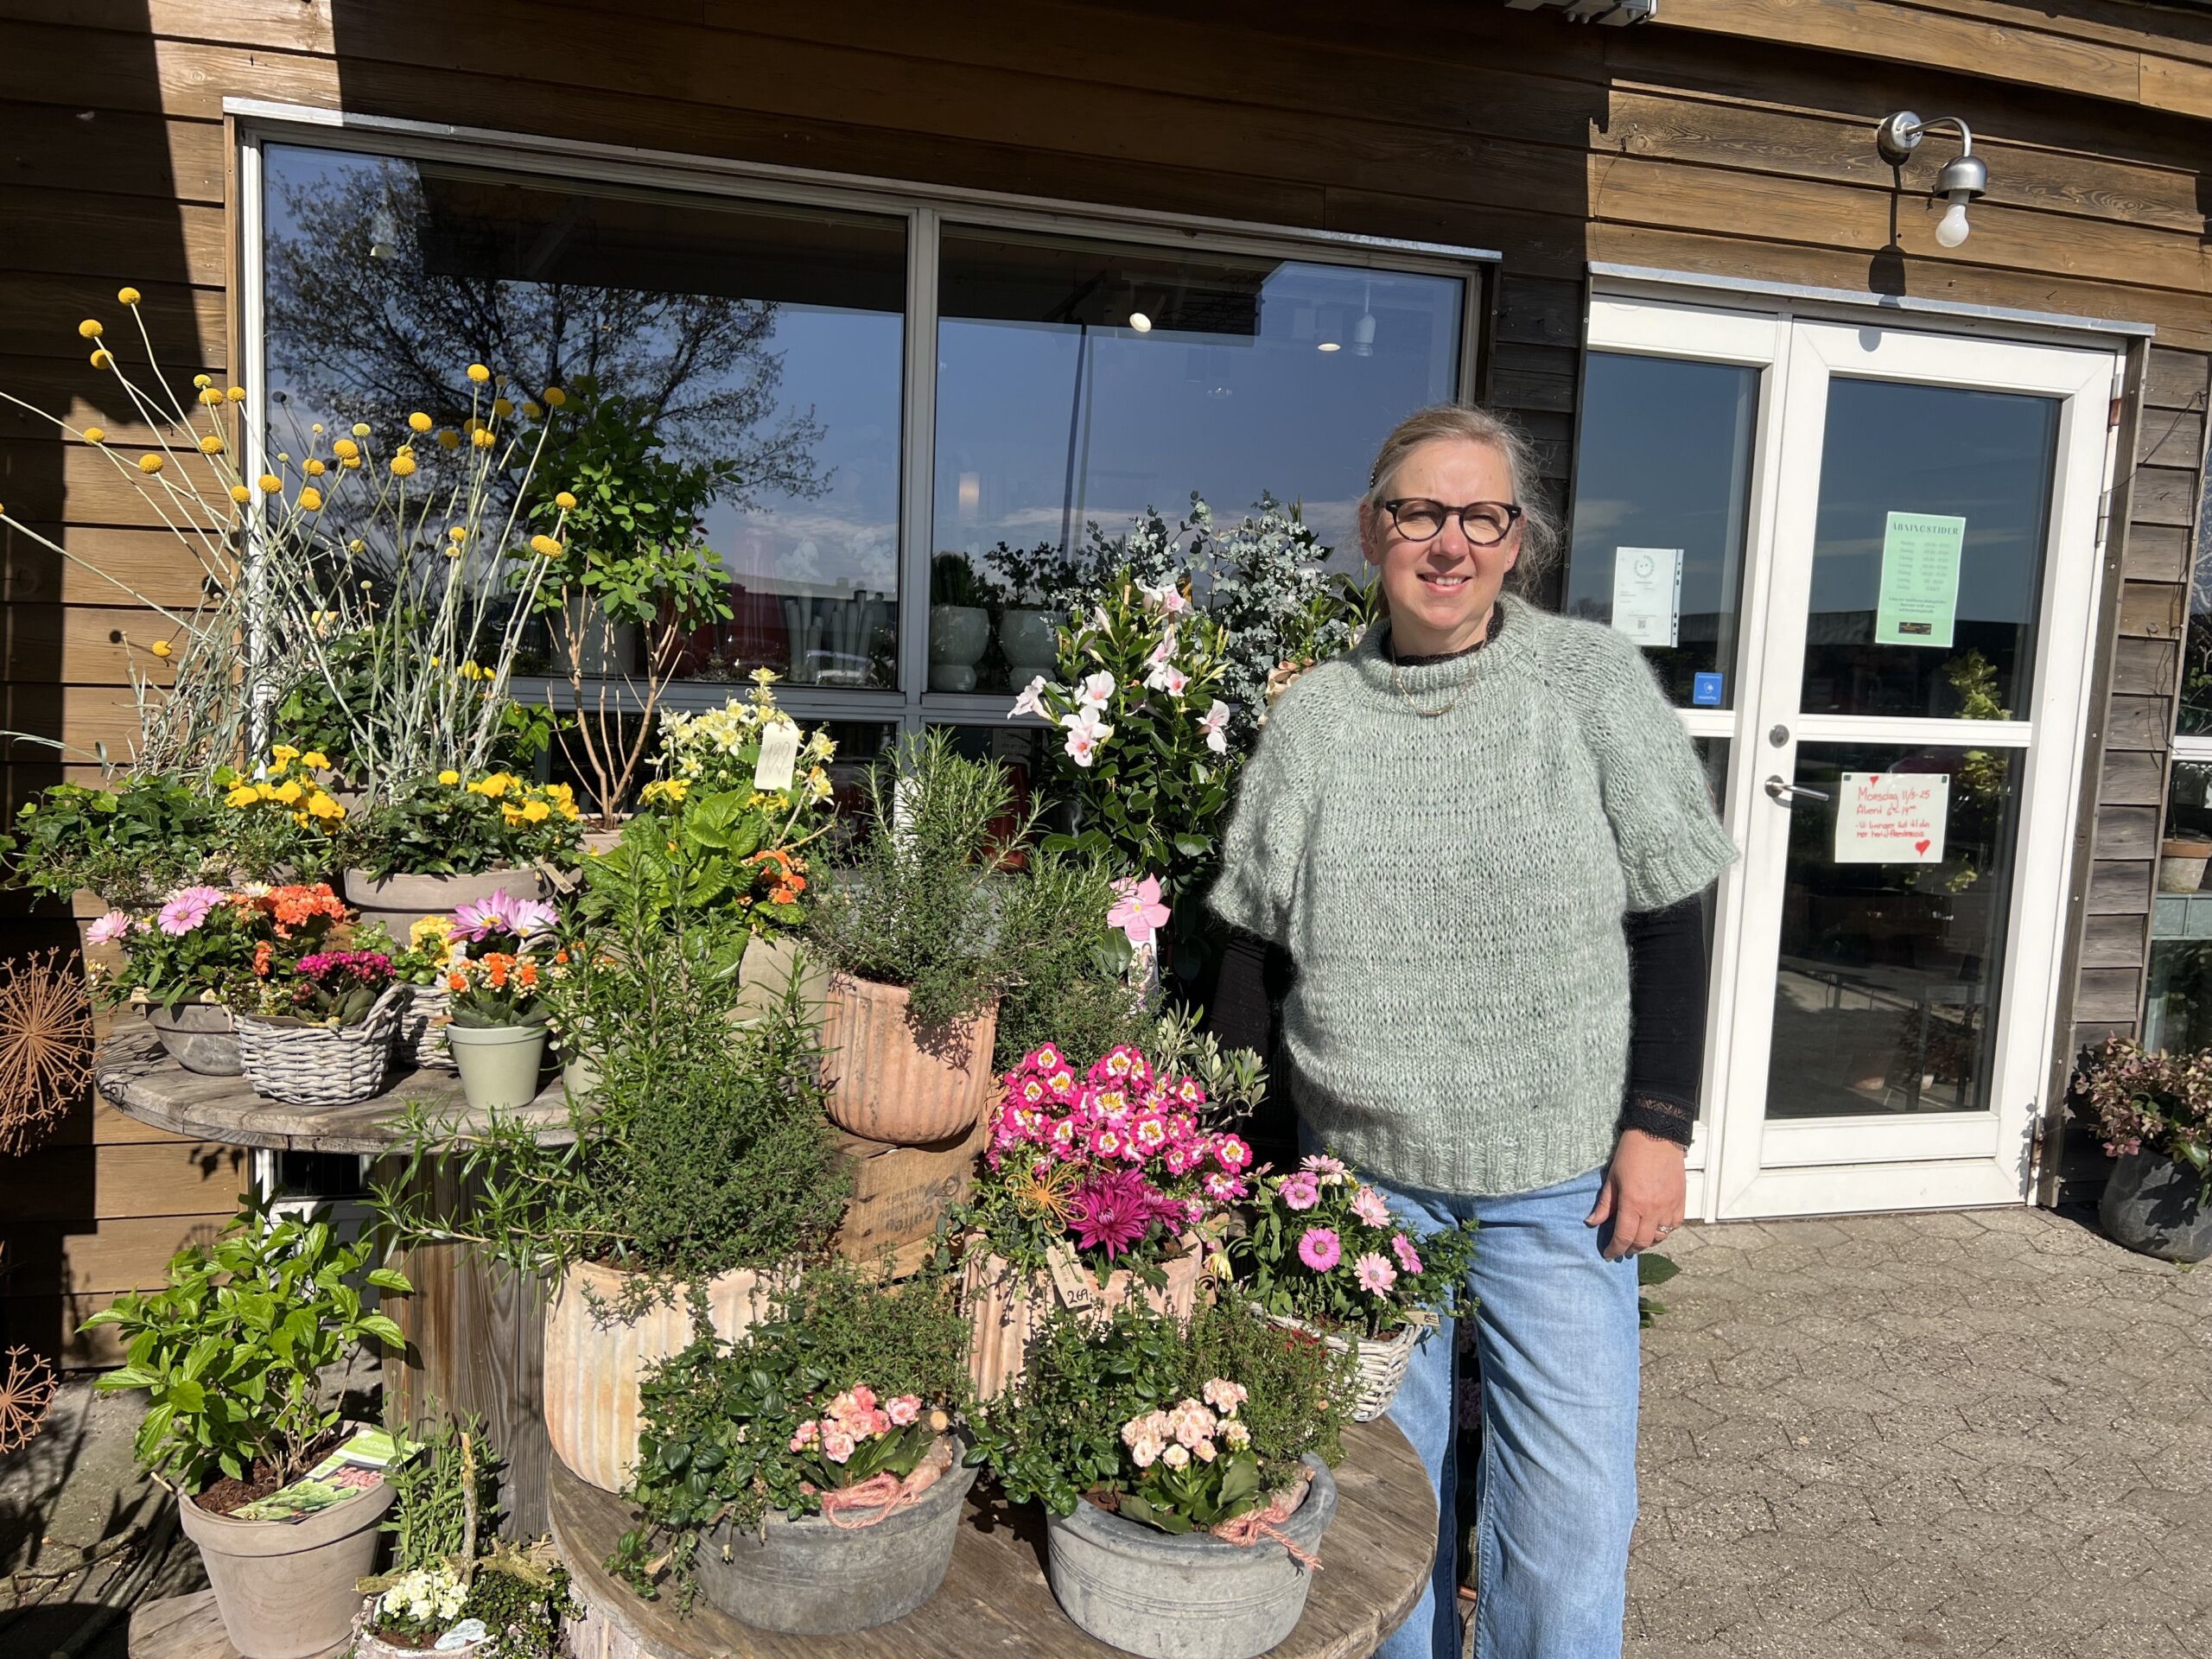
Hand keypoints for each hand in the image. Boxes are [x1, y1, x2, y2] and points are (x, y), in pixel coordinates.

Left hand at [1585, 1129, 1685, 1260]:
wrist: (1657, 1136)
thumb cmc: (1632, 1153)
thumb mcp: (1612, 1178)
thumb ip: (1605, 1204)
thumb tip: (1592, 1222)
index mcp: (1633, 1203)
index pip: (1624, 1237)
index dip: (1615, 1249)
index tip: (1608, 1254)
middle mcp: (1654, 1209)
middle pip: (1642, 1242)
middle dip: (1629, 1249)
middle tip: (1621, 1249)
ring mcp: (1670, 1206)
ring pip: (1660, 1237)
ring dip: (1647, 1242)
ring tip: (1636, 1239)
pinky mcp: (1681, 1202)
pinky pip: (1674, 1226)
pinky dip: (1664, 1232)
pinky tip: (1654, 1228)